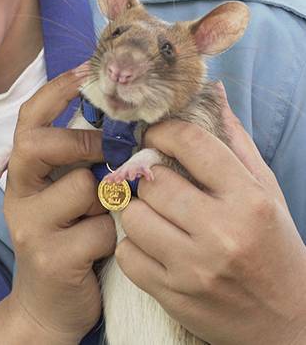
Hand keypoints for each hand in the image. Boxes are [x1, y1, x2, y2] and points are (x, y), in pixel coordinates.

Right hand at [3, 67, 114, 342]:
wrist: (49, 307)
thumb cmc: (70, 242)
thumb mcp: (69, 198)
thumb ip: (84, 164)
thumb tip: (127, 121)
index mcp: (25, 174)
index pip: (28, 120)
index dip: (56, 91)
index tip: (87, 68)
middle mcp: (18, 195)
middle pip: (37, 144)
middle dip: (81, 142)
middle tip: (109, 152)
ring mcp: (30, 226)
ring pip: (80, 187)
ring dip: (109, 200)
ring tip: (109, 219)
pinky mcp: (50, 257)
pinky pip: (99, 230)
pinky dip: (113, 237)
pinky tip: (106, 249)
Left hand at [116, 84, 305, 344]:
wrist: (286, 323)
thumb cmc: (273, 247)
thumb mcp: (265, 192)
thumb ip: (233, 143)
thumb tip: (210, 91)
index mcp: (249, 199)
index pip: (191, 143)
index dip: (163, 131)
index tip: (154, 135)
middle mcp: (222, 232)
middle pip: (152, 181)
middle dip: (148, 177)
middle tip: (154, 181)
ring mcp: (194, 267)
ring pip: (132, 216)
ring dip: (136, 210)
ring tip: (153, 213)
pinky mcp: (172, 295)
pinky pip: (126, 254)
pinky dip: (132, 246)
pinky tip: (151, 245)